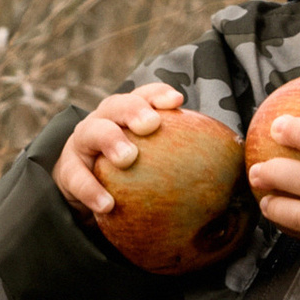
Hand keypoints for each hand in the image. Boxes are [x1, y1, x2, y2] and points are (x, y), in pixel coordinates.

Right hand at [54, 84, 188, 221]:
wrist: (83, 189)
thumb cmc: (130, 174)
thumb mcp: (152, 163)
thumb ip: (181, 163)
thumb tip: (232, 183)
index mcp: (127, 115)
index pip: (143, 95)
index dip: (158, 94)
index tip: (177, 102)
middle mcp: (103, 121)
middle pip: (116, 105)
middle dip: (133, 110)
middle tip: (150, 124)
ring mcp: (82, 142)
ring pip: (92, 132)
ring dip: (110, 140)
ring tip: (128, 157)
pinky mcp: (67, 170)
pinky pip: (77, 179)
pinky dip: (91, 191)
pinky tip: (107, 206)